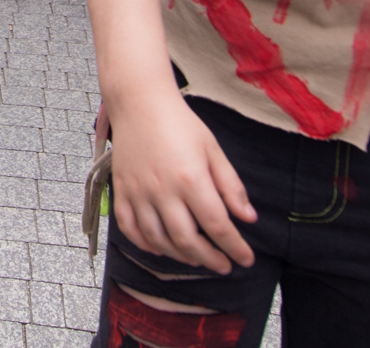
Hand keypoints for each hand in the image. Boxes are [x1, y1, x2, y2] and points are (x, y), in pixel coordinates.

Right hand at [108, 96, 256, 273]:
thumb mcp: (213, 149)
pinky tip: (161, 247)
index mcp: (191, 179)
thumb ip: (231, 186)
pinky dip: (145, 244)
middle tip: (223, 266)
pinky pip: (130, 229)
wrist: (140, 102)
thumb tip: (248, 218)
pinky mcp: (121, 191)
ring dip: (180, 256)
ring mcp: (138, 193)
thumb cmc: (180, 123)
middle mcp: (162, 191)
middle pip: (188, 241)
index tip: (246, 259)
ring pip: (159, 240)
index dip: (235, 247)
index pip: (217, 226)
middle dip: (210, 259)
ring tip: (196, 258)